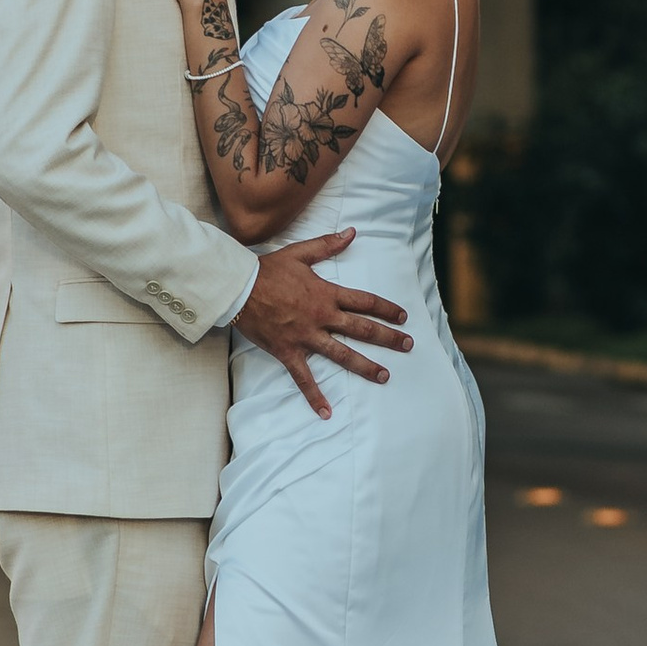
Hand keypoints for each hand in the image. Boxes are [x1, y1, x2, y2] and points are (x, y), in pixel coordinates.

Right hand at [235, 230, 412, 418]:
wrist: (238, 288)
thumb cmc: (267, 270)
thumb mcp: (300, 253)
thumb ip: (327, 244)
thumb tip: (351, 233)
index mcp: (326, 294)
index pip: (364, 302)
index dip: (386, 309)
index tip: (403, 317)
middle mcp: (321, 317)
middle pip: (362, 329)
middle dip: (388, 338)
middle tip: (408, 346)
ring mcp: (306, 337)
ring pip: (342, 355)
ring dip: (365, 367)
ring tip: (385, 376)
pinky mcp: (289, 352)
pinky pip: (304, 378)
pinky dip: (315, 397)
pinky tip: (327, 413)